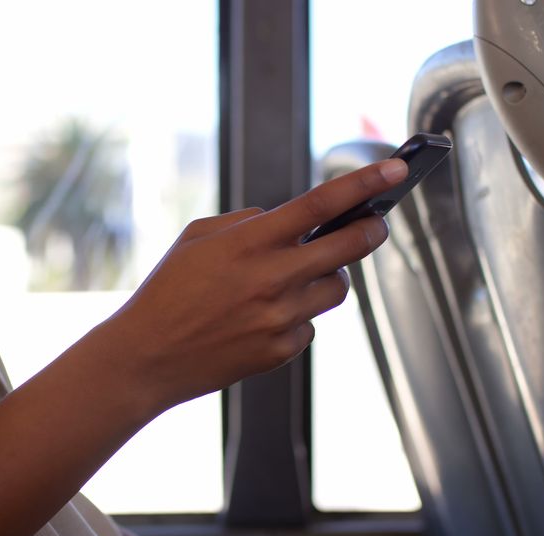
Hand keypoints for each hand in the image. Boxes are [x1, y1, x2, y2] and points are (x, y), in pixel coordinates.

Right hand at [105, 158, 407, 410]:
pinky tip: (265, 316)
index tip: (397, 170)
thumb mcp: (197, 238)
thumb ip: (246, 222)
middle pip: (350, 247)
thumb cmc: (168, 290)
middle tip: (376, 222)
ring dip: (330, 274)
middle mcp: (272, 278)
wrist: (146, 357)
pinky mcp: (281, 350)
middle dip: (371, 229)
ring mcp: (280, 318)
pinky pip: (310, 323)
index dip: (365, 184)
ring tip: (303, 273)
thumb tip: (287, 219)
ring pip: (337, 288)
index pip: (321, 205)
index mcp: (249, 242)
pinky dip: (297, 314)